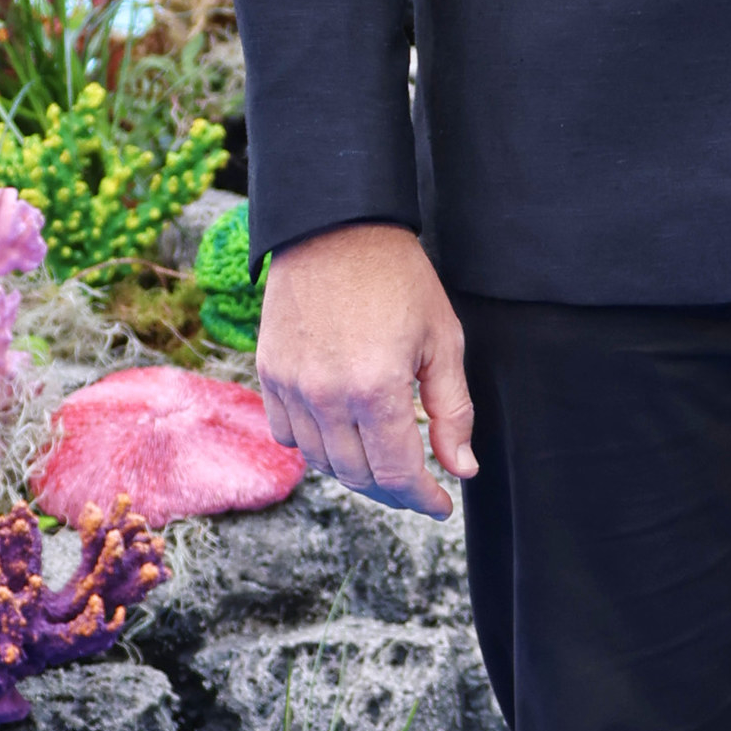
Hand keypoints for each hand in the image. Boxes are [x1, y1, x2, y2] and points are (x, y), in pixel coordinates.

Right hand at [254, 223, 475, 518]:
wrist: (335, 226)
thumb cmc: (397, 277)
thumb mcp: (443, 340)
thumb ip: (452, 410)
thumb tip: (461, 468)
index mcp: (376, 389)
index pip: (398, 474)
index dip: (424, 498)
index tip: (441, 504)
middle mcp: (326, 396)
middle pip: (358, 476)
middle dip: (394, 491)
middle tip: (418, 486)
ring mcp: (291, 386)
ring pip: (322, 461)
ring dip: (356, 471)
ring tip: (384, 461)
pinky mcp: (269, 373)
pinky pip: (288, 433)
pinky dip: (316, 445)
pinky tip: (342, 433)